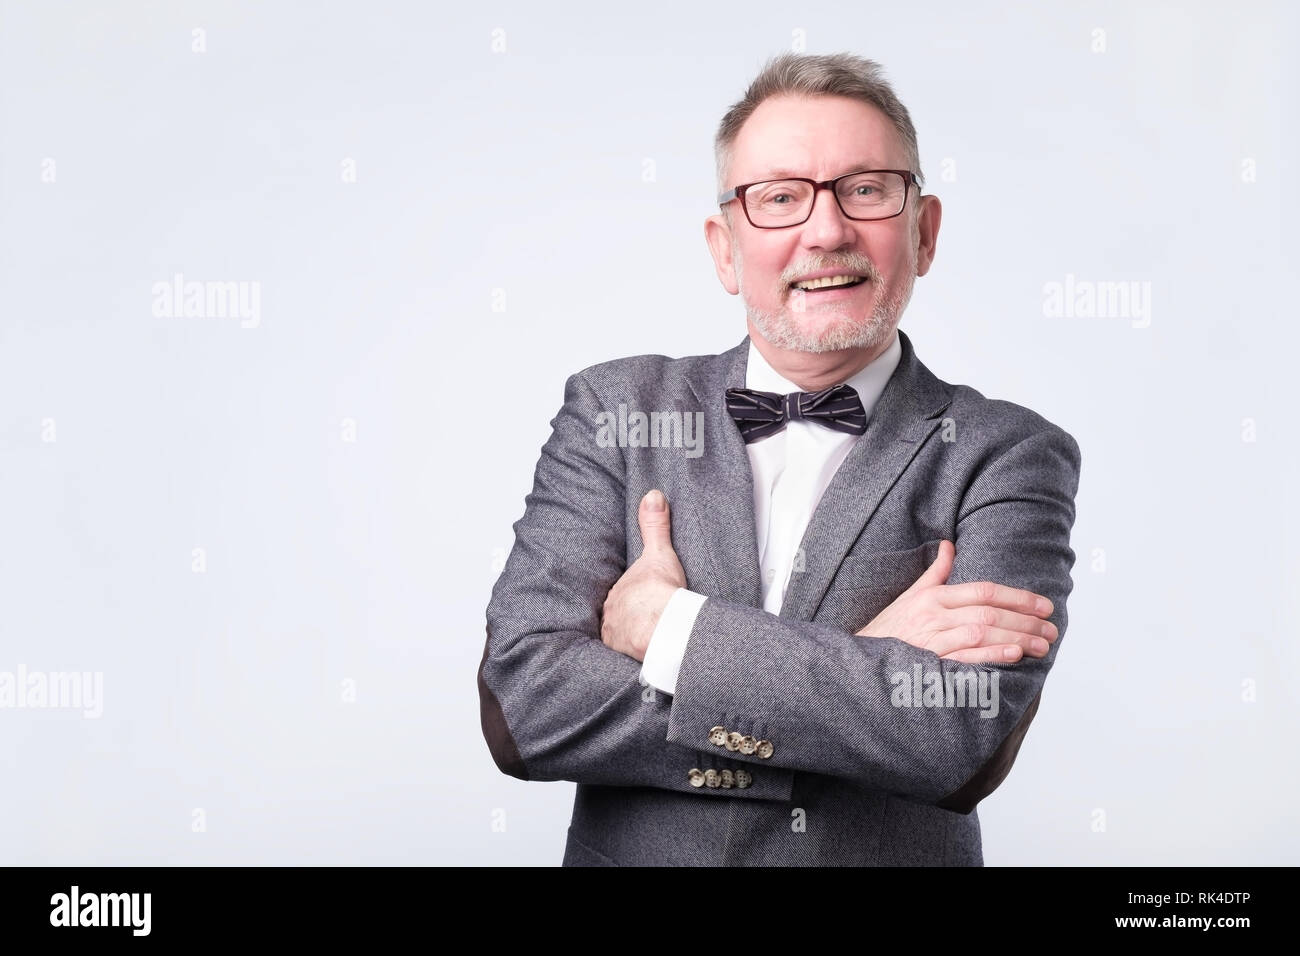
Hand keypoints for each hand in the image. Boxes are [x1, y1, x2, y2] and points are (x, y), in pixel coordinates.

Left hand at [600, 490, 686, 661]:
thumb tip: (652, 495)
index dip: (629, 598)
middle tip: (642, 622)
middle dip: (627, 620)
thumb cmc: (662, 592)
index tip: (638, 602)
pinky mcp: (624, 656)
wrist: (664, 626)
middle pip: (617, 617)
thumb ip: (654, 525)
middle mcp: (610, 616)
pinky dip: (633, 657)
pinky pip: (626, 657)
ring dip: (628, 640)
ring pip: (619, 638)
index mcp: (617, 593)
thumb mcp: (659, 552)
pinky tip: (643, 659)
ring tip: (642, 644)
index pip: (619, 595)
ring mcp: (615, 637)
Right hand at [855, 540, 1057, 663]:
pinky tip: (1014, 655)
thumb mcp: (911, 595)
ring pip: (982, 633)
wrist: (861, 659)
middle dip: (1025, 620)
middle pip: (989, 612)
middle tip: (1052, 629)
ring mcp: (932, 640)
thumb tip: (951, 545)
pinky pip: (965, 657)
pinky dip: (991, 655)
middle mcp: (934, 615)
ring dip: (1017, 638)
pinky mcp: (930, 664)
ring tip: (1042, 646)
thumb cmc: (890, 627)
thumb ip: (936, 572)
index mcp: (933, 596)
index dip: (1017, 597)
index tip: (1044, 606)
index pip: (983, 591)